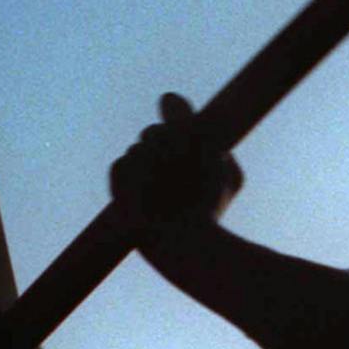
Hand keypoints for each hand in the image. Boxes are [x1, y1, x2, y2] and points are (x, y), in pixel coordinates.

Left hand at [109, 93, 242, 228]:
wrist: (185, 245)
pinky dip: (127, 176)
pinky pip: (120, 167)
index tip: (173, 111)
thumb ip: (218, 151)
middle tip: (173, 169)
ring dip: (145, 164)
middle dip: (160, 145)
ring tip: (161, 191)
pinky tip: (142, 195)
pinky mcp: (118, 179)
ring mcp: (136, 158)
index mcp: (189, 133)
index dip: (173, 107)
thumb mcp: (231, 177)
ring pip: (135, 151)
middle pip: (152, 132)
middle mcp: (159, 139)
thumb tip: (205, 145)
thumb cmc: (212, 211)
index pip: (171, 102)